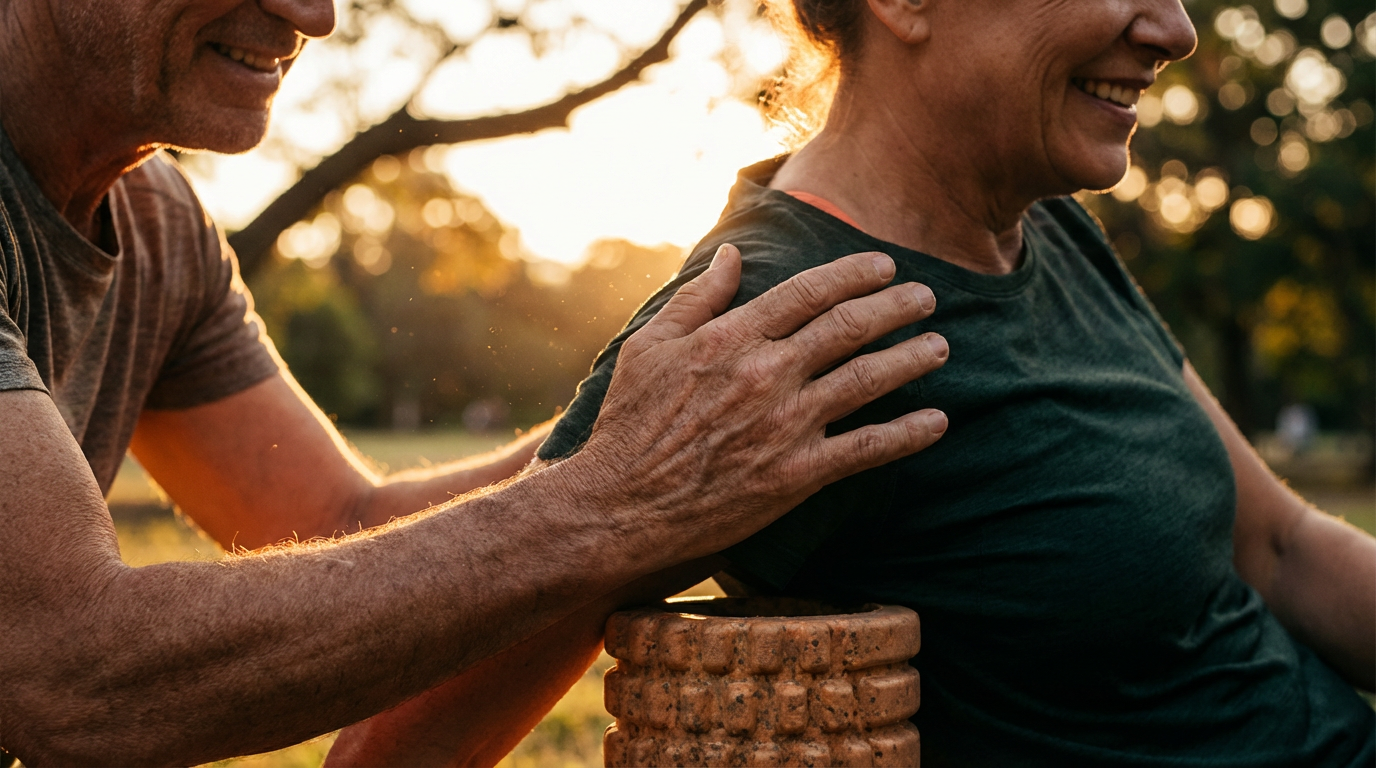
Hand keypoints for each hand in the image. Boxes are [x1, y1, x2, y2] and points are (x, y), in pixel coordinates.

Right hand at [570, 243, 947, 564]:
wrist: (621, 507)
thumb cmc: (629, 425)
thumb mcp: (649, 346)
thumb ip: (698, 298)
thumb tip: (734, 253)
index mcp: (732, 337)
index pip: (808, 292)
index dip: (854, 274)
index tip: (884, 267)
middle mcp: (766, 373)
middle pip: (848, 327)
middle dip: (895, 307)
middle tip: (926, 297)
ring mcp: (786, 424)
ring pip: (867, 380)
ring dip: (911, 359)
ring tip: (939, 347)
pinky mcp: (796, 474)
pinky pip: (866, 448)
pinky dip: (908, 433)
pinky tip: (937, 421)